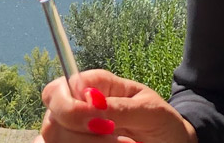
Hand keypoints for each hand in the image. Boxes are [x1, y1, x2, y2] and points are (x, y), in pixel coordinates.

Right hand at [37, 70, 195, 142]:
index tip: (96, 123)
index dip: (67, 107)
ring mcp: (74, 132)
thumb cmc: (161, 122)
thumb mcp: (149, 111)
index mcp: (95, 86)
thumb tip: (89, 103)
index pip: (58, 90)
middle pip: (53, 122)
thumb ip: (119, 107)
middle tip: (120, 141)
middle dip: (83, 136)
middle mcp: (78, 108)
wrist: (170, 142)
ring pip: (55, 141)